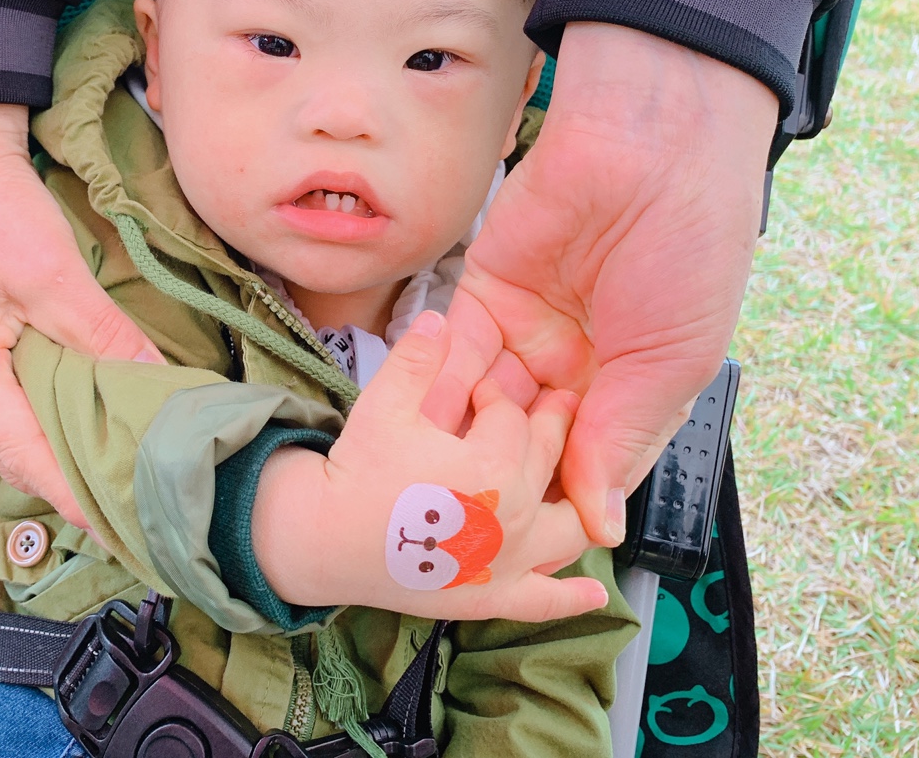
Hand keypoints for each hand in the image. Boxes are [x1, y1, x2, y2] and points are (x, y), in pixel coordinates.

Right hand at [0, 102, 160, 528]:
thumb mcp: (56, 274)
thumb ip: (104, 336)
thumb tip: (158, 387)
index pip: (23, 455)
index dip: (73, 495)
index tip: (121, 527)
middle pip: (18, 455)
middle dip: (75, 487)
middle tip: (136, 514)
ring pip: (21, 433)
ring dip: (70, 457)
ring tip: (127, 482)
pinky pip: (20, 406)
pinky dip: (60, 423)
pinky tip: (100, 428)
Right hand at [252, 311, 607, 623]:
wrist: (325, 539)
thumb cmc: (356, 470)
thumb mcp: (383, 404)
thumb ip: (417, 359)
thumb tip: (438, 316)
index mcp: (492, 467)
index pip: (512, 418)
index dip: (496, 395)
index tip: (480, 390)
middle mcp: (514, 517)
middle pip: (546, 463)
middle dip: (545, 429)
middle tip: (541, 409)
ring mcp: (508, 563)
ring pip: (566, 529)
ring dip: (574, 501)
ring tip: (571, 479)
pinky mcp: (492, 598)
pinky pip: (543, 603)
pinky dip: (571, 597)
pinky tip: (592, 591)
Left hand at [458, 22, 776, 544]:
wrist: (652, 144)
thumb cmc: (690, 250)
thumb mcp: (670, 361)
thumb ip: (620, 440)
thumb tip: (601, 528)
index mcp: (630, 386)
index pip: (585, 465)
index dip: (558, 504)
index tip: (527, 547)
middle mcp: (574, 365)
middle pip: (525, 441)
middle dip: (499, 475)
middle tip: (466, 522)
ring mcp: (524, 330)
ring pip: (481, 402)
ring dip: (461, 438)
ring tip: (434, 481)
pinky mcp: (480, 292)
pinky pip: (450, 350)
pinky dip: (434, 384)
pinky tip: (419, 424)